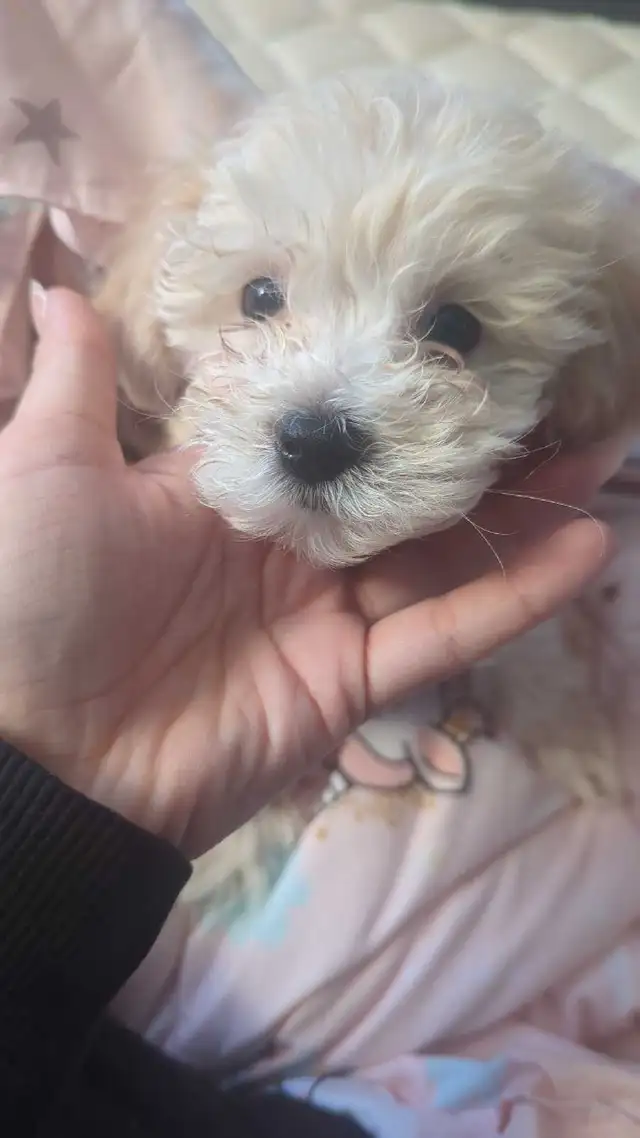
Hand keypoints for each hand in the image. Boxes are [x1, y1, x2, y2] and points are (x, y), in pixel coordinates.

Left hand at [0, 289, 619, 855]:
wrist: (39, 756)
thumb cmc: (35, 600)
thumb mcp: (48, 470)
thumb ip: (76, 383)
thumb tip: (62, 286)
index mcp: (232, 493)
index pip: (329, 433)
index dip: (388, 395)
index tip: (452, 345)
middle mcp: (292, 548)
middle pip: (404, 490)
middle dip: (480, 448)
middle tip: (557, 392)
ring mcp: (329, 617)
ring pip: (443, 556)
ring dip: (523, 512)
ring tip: (600, 456)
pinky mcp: (354, 683)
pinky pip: (445, 633)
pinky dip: (514, 598)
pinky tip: (585, 550)